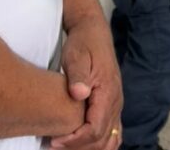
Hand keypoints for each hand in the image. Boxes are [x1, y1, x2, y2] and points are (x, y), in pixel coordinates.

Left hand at [50, 16, 122, 149]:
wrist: (93, 31)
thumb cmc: (83, 43)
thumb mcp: (76, 56)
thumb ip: (78, 76)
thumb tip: (79, 94)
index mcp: (108, 92)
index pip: (95, 129)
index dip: (75, 140)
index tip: (55, 141)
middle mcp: (116, 102)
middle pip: (103, 139)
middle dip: (79, 147)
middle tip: (53, 145)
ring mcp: (116, 104)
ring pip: (109, 139)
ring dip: (90, 148)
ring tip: (66, 146)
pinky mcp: (112, 104)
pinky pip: (112, 132)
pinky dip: (99, 143)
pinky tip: (82, 144)